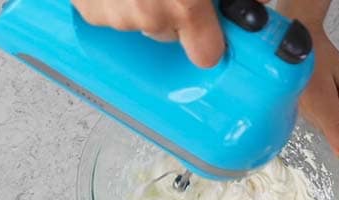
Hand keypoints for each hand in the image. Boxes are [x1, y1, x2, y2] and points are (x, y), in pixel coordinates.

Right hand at [71, 0, 225, 67]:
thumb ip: (217, 0)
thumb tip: (250, 6)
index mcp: (184, 6)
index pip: (207, 54)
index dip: (209, 42)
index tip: (209, 35)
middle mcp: (150, 16)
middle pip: (168, 35)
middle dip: (169, 13)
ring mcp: (115, 14)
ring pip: (136, 23)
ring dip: (137, 3)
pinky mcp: (87, 8)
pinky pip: (105, 13)